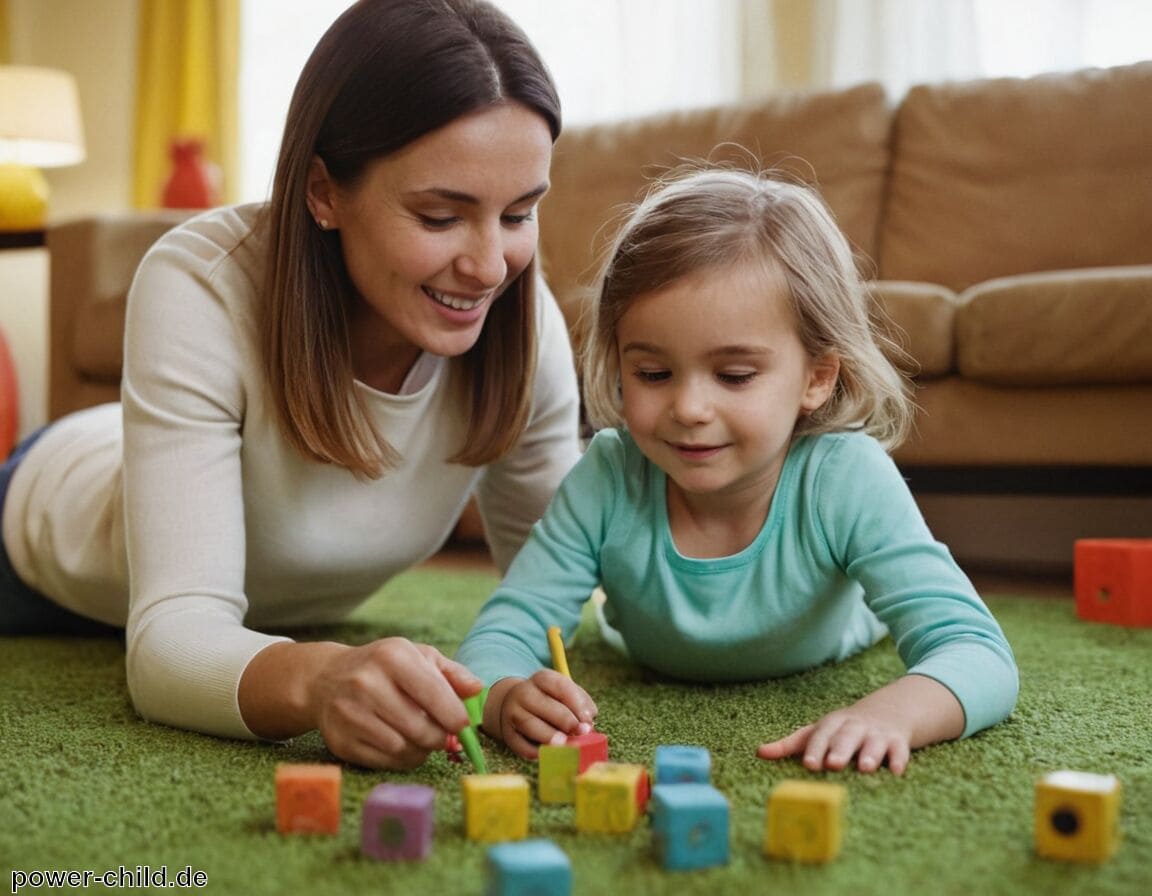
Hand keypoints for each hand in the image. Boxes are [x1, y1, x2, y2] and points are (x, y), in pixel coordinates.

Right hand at [309, 637, 480, 768]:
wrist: (325, 679)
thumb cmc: (383, 668)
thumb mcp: (417, 657)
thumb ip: (452, 673)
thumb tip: (478, 689)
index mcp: (392, 657)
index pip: (435, 694)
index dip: (456, 716)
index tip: (462, 724)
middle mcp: (367, 683)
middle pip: (422, 729)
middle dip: (440, 738)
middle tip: (444, 736)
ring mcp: (350, 714)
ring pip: (404, 748)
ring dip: (422, 750)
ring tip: (423, 738)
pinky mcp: (340, 740)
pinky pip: (385, 761)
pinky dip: (402, 759)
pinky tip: (402, 744)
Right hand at [484, 670, 597, 759]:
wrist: (515, 705)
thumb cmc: (550, 701)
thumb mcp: (565, 693)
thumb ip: (581, 704)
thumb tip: (589, 724)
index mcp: (542, 678)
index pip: (560, 686)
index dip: (577, 704)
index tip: (588, 720)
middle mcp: (524, 693)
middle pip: (545, 705)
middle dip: (565, 720)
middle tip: (581, 733)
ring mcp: (513, 713)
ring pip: (530, 724)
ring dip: (549, 736)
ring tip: (564, 744)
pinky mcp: (508, 735)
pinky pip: (521, 745)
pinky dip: (536, 752)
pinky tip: (550, 754)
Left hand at [756, 711, 912, 774]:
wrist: (889, 711)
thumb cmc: (843, 730)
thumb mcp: (818, 732)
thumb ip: (790, 745)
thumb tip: (758, 752)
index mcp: (832, 724)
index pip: (821, 735)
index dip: (815, 749)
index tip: (809, 764)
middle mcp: (854, 727)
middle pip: (846, 737)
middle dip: (840, 750)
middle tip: (833, 764)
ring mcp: (877, 733)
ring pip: (873, 742)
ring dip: (870, 754)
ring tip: (866, 768)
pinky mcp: (898, 741)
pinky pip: (899, 750)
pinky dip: (899, 760)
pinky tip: (896, 771)